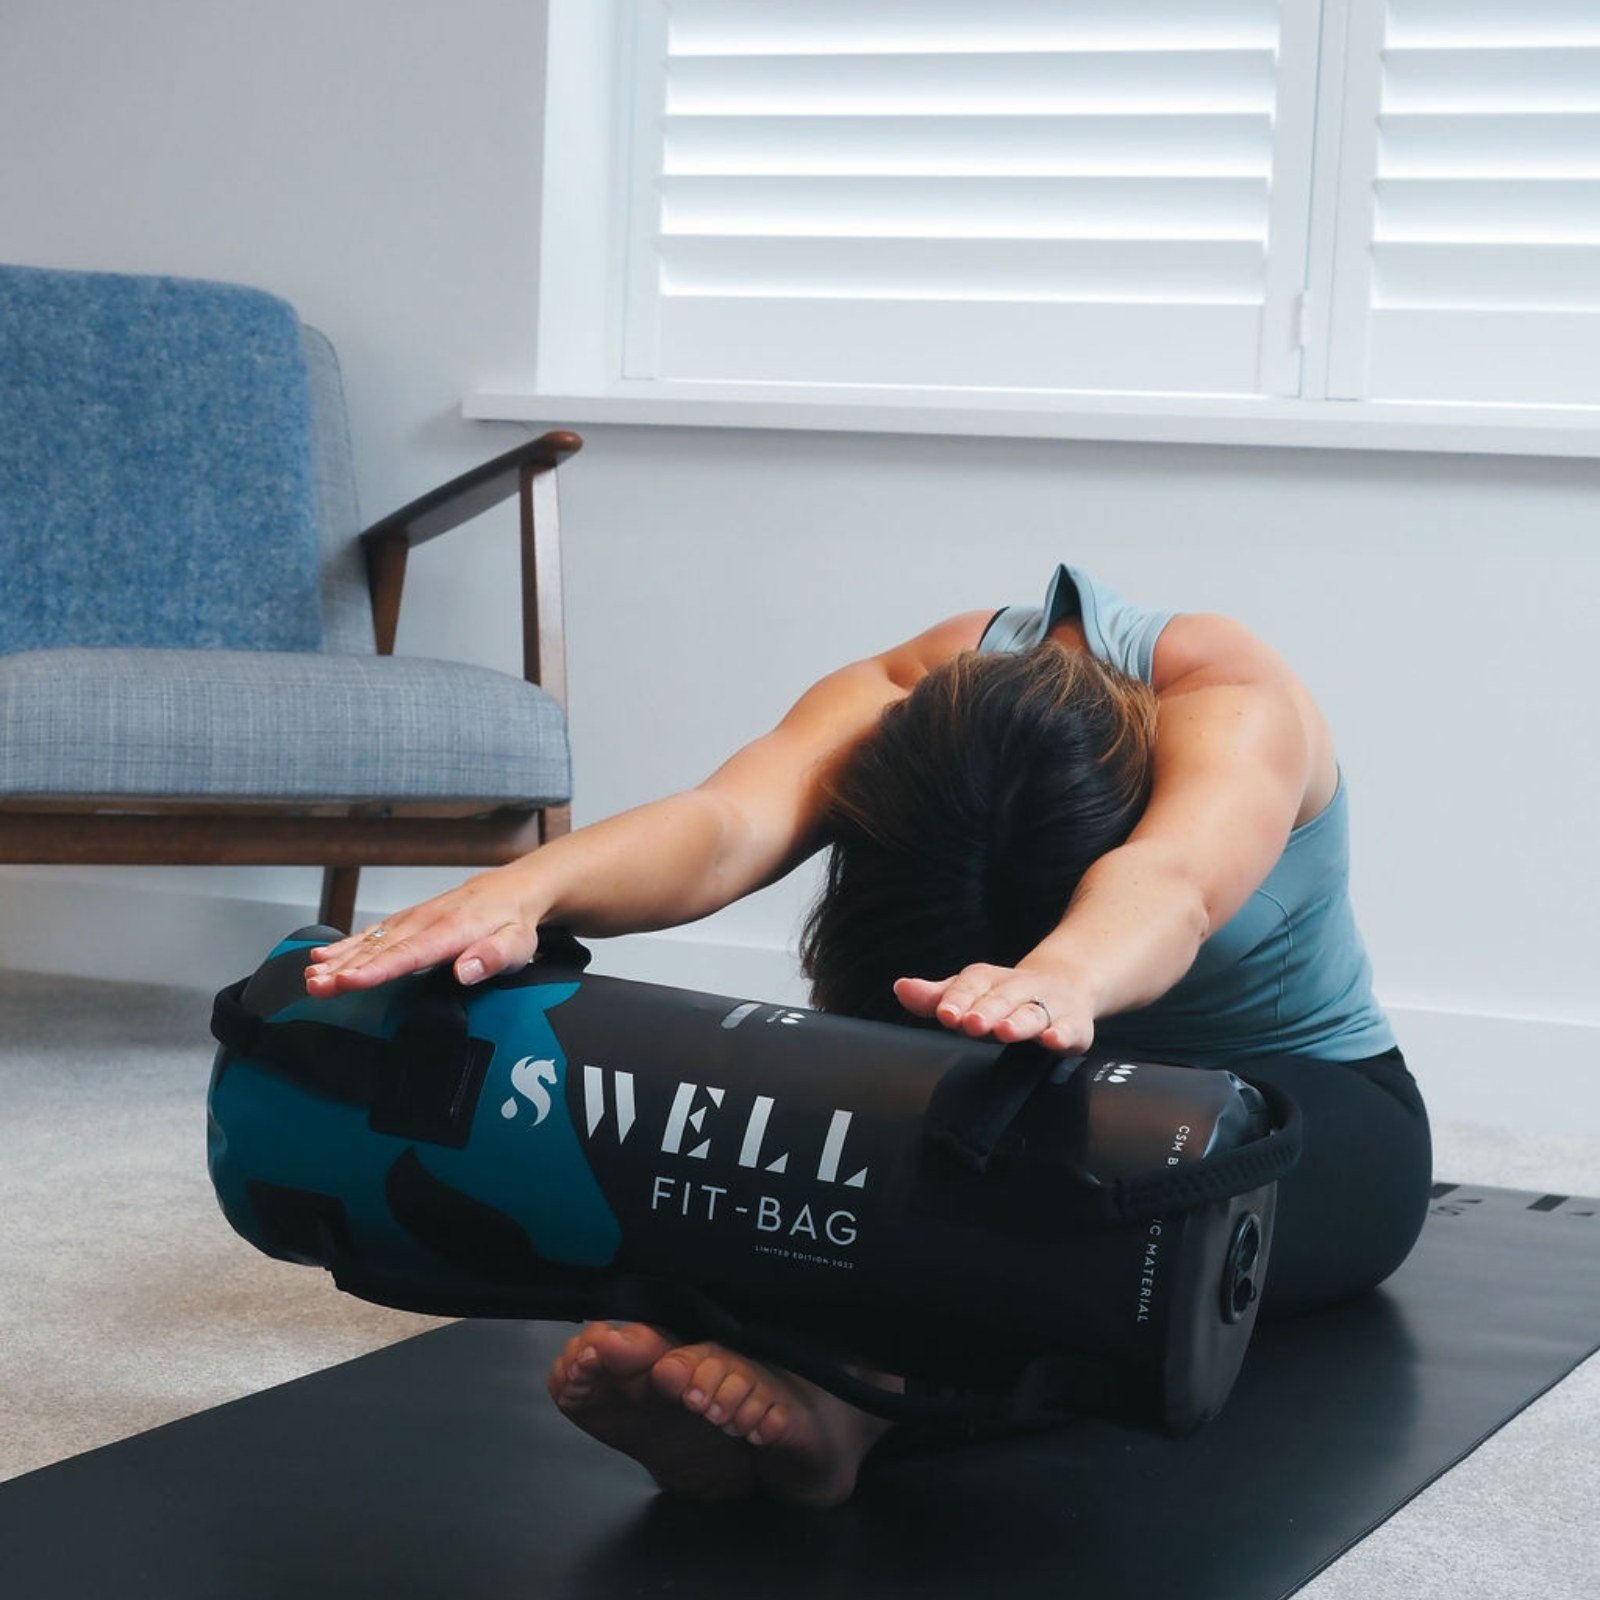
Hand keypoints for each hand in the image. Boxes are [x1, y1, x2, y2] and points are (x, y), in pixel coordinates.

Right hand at [303, 867, 543, 996]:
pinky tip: (322, 956)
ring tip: (310, 975)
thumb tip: (466, 971)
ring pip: (369, 940)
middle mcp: (424, 922)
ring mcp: (412, 919)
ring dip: (337, 958)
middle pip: (379, 948)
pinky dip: (345, 944)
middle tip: (315, 986)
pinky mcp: (406, 920)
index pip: (407, 954)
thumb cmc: (513, 922)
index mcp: (451, 930)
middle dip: (344, 968)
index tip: (348, 982)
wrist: (511, 891)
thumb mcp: (518, 943)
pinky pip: (371, 932)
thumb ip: (493, 957)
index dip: (376, 969)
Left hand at [893, 963, 1094, 1054]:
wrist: (1066, 984)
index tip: (945, 1013)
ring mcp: (1048, 1006)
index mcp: (989, 981)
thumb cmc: (1005, 997)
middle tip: (970, 1023)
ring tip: (1004, 1030)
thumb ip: (935, 997)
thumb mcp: (969, 994)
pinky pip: (1070, 1029)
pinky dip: (1062, 1034)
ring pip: (1033, 1013)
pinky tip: (1053, 1040)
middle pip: (1001, 998)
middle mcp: (1019, 989)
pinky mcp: (1073, 1025)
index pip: (971, 984)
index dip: (957, 998)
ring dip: (1019, 1021)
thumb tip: (901, 988)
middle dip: (985, 1010)